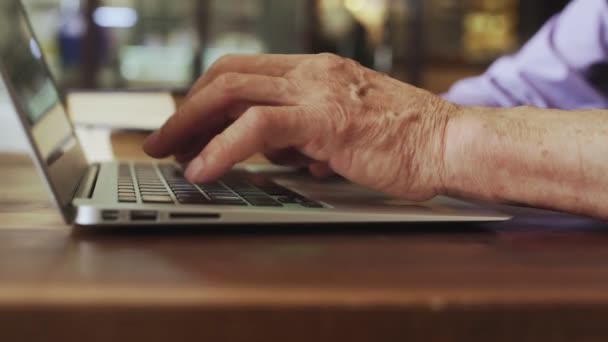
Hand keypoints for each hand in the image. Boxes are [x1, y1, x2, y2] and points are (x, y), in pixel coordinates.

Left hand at [143, 53, 459, 200]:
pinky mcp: (325, 119)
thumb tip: (274, 152)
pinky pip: (258, 127)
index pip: (244, 72)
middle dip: (186, 109)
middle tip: (161, 139)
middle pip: (227, 77)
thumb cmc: (405, 142)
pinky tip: (201, 171)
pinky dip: (222, 148)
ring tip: (167, 155)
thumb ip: (305, 135)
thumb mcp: (344, 131)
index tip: (185, 124)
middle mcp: (311, 72)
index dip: (205, 96)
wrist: (451, 143)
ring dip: (190, 124)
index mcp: (315, 72)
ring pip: (232, 93)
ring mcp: (317, 91)